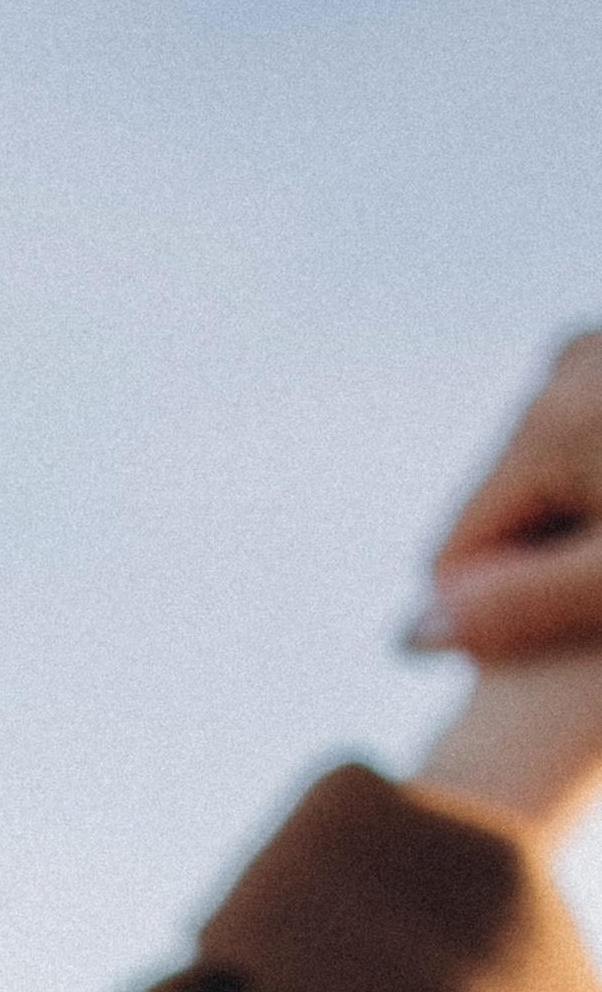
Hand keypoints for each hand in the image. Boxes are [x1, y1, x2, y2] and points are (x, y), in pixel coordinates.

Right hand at [414, 329, 601, 661]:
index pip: (459, 557)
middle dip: (552, 556)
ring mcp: (594, 354)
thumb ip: (522, 605)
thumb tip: (408, 638)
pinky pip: (578, 444)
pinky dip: (599, 485)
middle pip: (501, 512)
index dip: (510, 608)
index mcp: (545, 423)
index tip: (580, 622)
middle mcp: (559, 371)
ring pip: (542, 481)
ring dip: (583, 521)